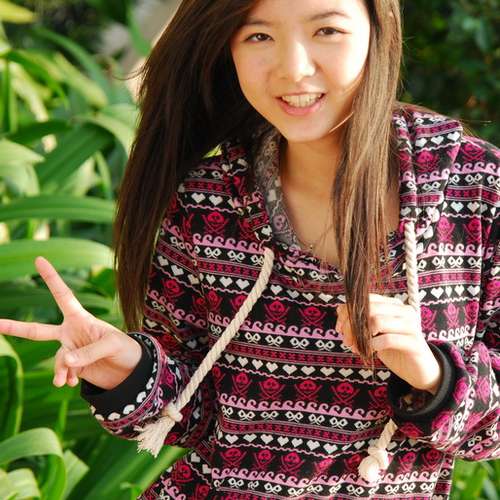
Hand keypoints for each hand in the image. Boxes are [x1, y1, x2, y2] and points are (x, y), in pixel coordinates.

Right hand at [0, 257, 141, 389]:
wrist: (130, 372)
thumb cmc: (126, 349)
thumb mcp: (112, 345)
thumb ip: (88, 352)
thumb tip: (66, 362)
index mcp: (81, 318)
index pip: (63, 295)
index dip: (51, 278)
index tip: (39, 259)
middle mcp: (71, 333)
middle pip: (37, 331)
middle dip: (15, 328)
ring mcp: (70, 350)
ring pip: (55, 360)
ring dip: (59, 371)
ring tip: (64, 381)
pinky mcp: (72, 367)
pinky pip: (61, 373)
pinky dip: (65, 378)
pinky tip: (72, 382)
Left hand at [336, 293, 441, 394]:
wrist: (419, 370)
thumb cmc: (394, 349)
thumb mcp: (374, 332)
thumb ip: (360, 320)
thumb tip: (340, 309)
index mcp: (394, 305)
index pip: (366, 300)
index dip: (348, 312)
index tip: (339, 328)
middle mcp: (404, 311)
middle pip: (369, 309)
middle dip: (351, 325)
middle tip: (346, 340)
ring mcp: (411, 326)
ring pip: (377, 321)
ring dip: (360, 336)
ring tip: (356, 347)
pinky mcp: (414, 343)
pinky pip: (387, 340)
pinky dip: (372, 346)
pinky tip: (369, 352)